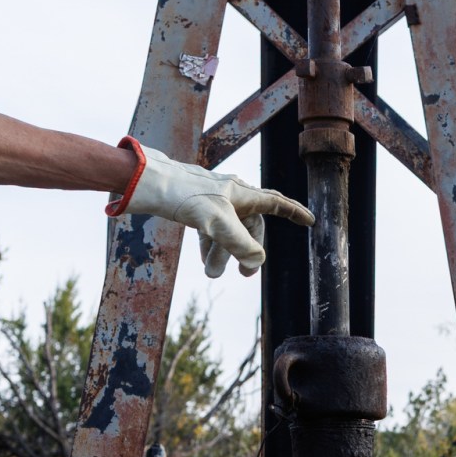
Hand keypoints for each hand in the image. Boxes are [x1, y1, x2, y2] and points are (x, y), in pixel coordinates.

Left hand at [114, 140, 313, 277]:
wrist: (145, 182)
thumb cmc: (182, 197)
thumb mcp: (215, 224)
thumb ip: (240, 244)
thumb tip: (257, 260)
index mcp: (242, 194)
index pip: (277, 203)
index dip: (294, 213)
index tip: (310, 221)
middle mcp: (230, 194)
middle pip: (251, 225)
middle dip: (249, 251)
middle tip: (245, 274)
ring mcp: (212, 198)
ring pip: (228, 230)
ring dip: (224, 253)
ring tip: (213, 274)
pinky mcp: (195, 203)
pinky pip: (212, 228)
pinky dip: (211, 245)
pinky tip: (204, 260)